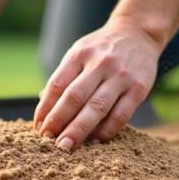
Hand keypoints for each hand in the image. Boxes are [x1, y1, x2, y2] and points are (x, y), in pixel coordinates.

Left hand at [34, 19, 161, 150]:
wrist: (138, 33)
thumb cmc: (102, 49)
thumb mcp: (80, 53)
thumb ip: (64, 78)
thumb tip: (45, 107)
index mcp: (80, 54)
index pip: (57, 84)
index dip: (45, 108)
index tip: (39, 127)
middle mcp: (99, 63)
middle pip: (74, 97)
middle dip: (59, 121)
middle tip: (48, 141)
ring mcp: (120, 76)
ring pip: (97, 107)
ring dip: (80, 129)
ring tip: (67, 146)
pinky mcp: (139, 88)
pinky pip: (121, 114)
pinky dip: (107, 129)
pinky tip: (96, 140)